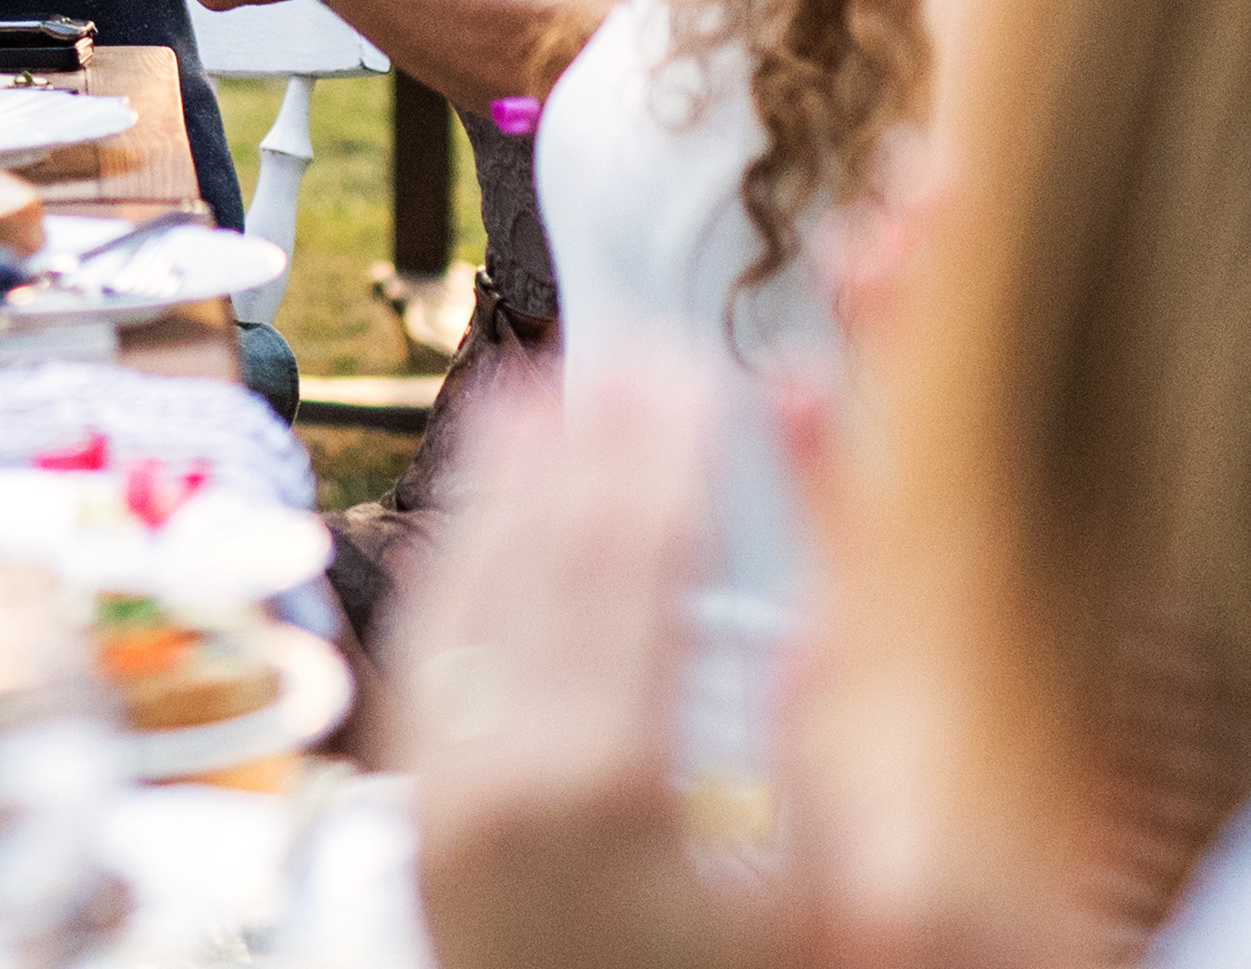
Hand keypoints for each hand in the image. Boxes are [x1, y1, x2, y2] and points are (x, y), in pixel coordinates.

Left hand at [400, 362, 778, 968]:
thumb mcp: (831, 900)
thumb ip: (817, 758)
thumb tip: (812, 617)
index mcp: (607, 788)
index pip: (630, 577)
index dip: (665, 462)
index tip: (695, 374)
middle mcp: (497, 783)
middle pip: (544, 571)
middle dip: (591, 448)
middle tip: (634, 351)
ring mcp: (440, 805)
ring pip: (465, 601)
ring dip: (504, 486)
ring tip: (542, 385)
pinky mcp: (419, 832)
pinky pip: (426, 666)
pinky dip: (453, 569)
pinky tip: (482, 511)